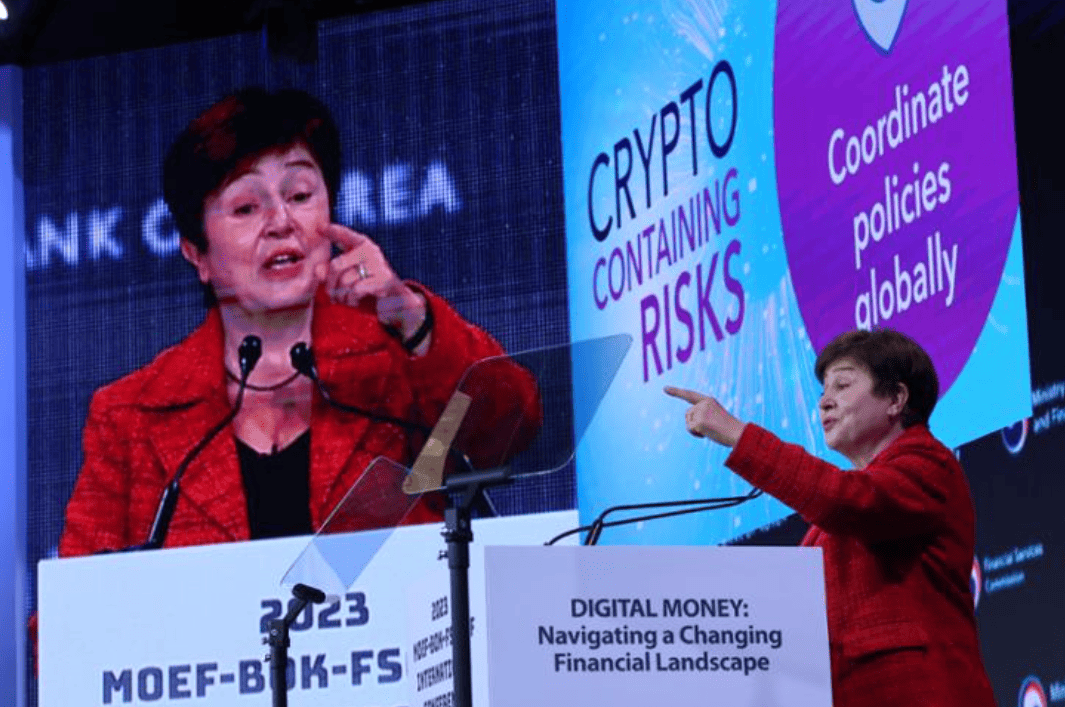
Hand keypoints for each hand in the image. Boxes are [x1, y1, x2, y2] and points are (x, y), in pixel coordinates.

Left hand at [315, 224, 427, 339]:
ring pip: (345, 281)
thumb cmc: (368, 284)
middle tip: (330, 294)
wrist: (395, 299)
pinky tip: (353, 300)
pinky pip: (356, 290)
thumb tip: (317, 272)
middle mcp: (371, 250)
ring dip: (340, 295)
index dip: (332, 231)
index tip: (320, 228)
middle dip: (329, 284)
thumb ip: (331, 271)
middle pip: (336, 265)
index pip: (344, 234)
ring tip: (343, 299)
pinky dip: (351, 299)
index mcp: (363, 244)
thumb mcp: (349, 275)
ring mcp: (378, 264)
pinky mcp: (383, 279)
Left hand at [663, 386, 745, 446]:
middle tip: (710, 428)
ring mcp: (700, 411)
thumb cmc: (729, 428)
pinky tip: (707, 434)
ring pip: (688, 421)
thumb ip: (703, 415)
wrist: (738, 434)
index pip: (690, 394)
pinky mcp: (698, 421)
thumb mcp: (716, 417)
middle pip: (688, 414)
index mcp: (709, 400)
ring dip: (695, 429)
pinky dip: (696, 434)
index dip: (677, 392)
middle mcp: (703, 403)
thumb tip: (690, 424)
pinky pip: (690, 429)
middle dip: (694, 423)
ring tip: (710, 430)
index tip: (664, 388)